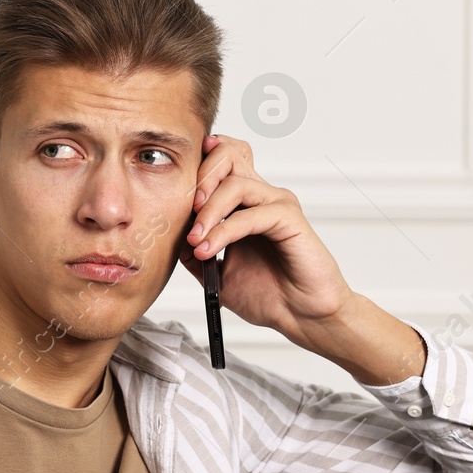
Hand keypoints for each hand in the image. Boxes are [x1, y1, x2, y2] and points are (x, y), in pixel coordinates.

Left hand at [176, 134, 353, 340]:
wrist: (300, 316)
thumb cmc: (269, 295)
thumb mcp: (217, 274)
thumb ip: (195, 253)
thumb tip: (171, 238)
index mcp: (244, 205)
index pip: (222, 161)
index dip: (199, 164)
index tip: (174, 188)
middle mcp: (261, 198)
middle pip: (229, 155)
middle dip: (200, 177)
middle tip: (184, 208)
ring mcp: (276, 205)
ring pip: (236, 184)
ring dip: (208, 212)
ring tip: (195, 240)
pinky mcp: (290, 219)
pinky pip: (251, 214)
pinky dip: (225, 231)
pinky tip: (209, 250)